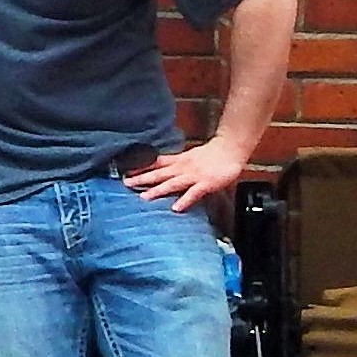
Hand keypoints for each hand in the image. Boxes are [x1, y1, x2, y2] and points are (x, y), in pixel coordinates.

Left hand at [124, 136, 248, 213]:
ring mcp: (194, 176)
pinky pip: (193, 193)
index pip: (156, 163)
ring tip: (144, 197)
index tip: (126, 172)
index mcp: (179, 160)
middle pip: (159, 173)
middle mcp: (183, 168)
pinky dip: (184, 200)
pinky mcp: (206, 183)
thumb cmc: (213, 154)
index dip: (141, 167)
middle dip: (142, 178)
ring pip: (172, 183)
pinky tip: (175, 208)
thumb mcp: (190, 157)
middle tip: (126, 183)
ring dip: (158, 190)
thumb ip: (177, 164)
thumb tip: (164, 170)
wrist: (230, 149)